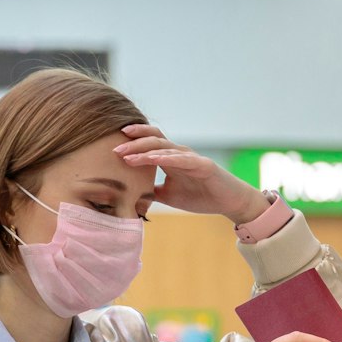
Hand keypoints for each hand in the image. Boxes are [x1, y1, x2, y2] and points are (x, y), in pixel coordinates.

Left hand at [114, 125, 269, 222]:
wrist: (229, 202)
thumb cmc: (201, 196)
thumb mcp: (168, 195)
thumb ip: (151, 191)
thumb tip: (130, 195)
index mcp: (171, 158)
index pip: (149, 142)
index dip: (132, 140)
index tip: (112, 146)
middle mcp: (179, 153)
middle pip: (153, 139)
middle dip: (132, 142)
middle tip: (114, 148)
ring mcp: (191, 157)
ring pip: (163, 147)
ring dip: (143, 150)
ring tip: (126, 155)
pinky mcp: (203, 165)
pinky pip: (181, 159)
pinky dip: (165, 158)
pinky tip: (152, 159)